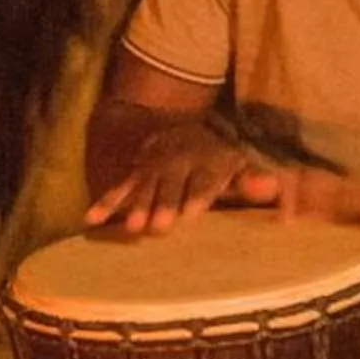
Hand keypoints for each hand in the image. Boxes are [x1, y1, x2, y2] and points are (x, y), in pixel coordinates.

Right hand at [86, 122, 276, 233]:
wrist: (181, 130)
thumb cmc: (218, 160)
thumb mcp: (239, 163)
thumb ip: (253, 179)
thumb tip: (269, 186)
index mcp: (208, 159)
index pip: (204, 178)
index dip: (197, 193)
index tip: (192, 212)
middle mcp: (178, 162)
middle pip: (170, 184)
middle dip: (165, 204)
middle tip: (160, 225)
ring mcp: (152, 168)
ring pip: (144, 188)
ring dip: (137, 207)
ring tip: (133, 228)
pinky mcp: (133, 174)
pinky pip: (117, 188)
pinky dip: (104, 204)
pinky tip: (90, 220)